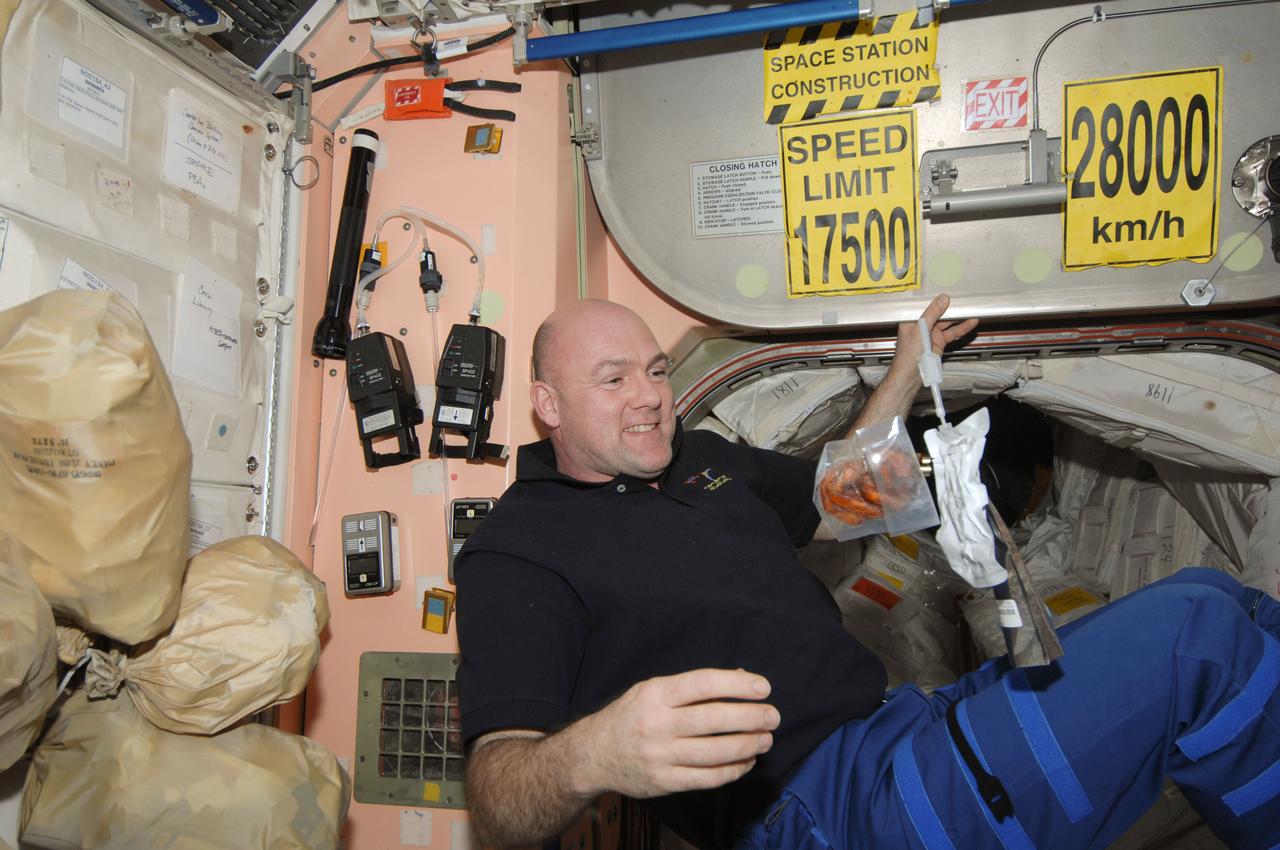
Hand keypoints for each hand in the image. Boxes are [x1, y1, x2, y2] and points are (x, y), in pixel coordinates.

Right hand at [577, 669, 778, 798]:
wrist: (593, 755)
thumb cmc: (631, 715)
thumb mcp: (653, 690)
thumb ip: (694, 686)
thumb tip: (741, 678)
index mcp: (655, 694)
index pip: (702, 684)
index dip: (736, 685)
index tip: (763, 687)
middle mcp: (656, 724)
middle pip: (712, 720)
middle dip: (749, 717)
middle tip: (773, 716)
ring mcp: (659, 756)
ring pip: (713, 752)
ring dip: (746, 746)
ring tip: (765, 739)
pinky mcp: (663, 782)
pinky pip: (706, 779)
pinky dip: (732, 771)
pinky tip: (747, 762)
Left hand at [895, 293, 978, 362]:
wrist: (911, 375)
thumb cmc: (907, 356)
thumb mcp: (920, 330)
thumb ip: (931, 314)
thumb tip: (941, 300)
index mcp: (912, 319)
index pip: (926, 304)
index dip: (937, 298)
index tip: (949, 291)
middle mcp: (922, 324)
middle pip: (939, 312)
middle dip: (951, 307)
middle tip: (963, 300)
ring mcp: (931, 333)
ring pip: (947, 322)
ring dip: (958, 317)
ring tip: (970, 309)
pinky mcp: (939, 341)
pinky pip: (952, 332)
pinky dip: (962, 328)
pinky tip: (970, 323)